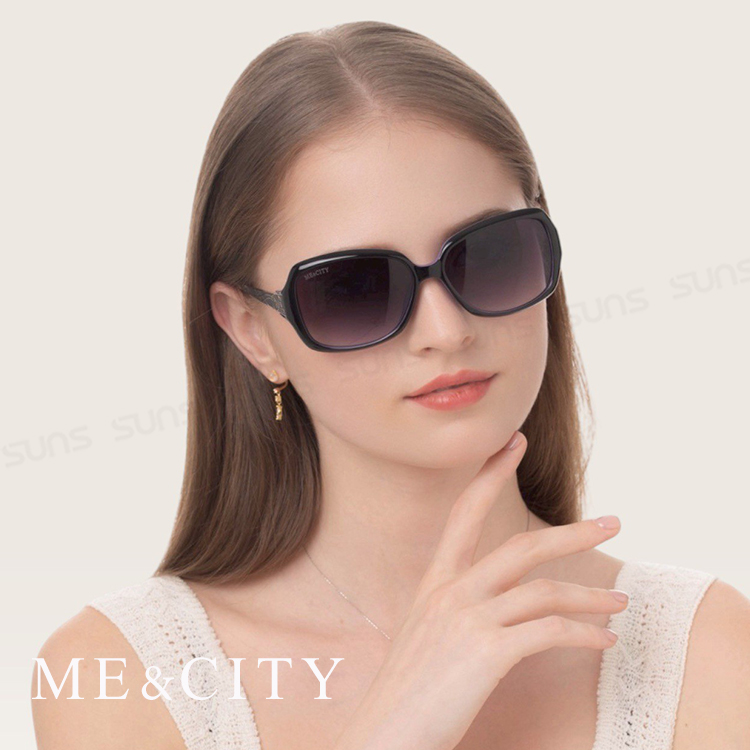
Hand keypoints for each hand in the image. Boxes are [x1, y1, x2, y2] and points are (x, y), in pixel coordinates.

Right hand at [333, 431, 625, 749]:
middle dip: (571, 532)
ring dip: (590, 595)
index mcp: (435, 583)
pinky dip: (584, 635)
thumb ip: (455, 611)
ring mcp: (467, 620)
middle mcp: (450, 593)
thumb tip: (493, 605)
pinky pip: (549, 633)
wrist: (383, 735)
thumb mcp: (426, 636)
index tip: (513, 443)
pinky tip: (604, 642)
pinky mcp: (485, 652)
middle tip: (612, 520)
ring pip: (543, 590)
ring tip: (621, 603)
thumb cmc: (408, 692)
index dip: (490, 474)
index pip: (464, 513)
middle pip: (520, 546)